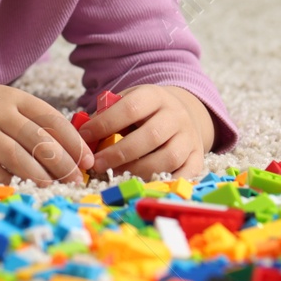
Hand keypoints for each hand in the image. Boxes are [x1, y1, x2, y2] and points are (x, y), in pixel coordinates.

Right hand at [0, 74, 93, 185]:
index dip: (74, 143)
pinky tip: (18, 188)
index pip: (53, 120)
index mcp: (14, 98)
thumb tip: (68, 149)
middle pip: (39, 141)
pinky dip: (6, 180)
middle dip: (63, 165)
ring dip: (39, 176)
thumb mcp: (1, 100)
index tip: (89, 162)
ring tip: (53, 189)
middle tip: (77, 182)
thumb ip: (29, 120)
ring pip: (17, 157)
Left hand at [76, 85, 213, 180]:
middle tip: (97, 164)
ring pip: (167, 158)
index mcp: (155, 96)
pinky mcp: (197, 157)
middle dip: (119, 153)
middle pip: (150, 136)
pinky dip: (164, 183)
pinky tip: (142, 184)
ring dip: (138, 170)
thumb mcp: (126, 102)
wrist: (180, 113)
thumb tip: (82, 134)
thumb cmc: (142, 112)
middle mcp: (176, 116)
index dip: (106, 123)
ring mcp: (190, 138)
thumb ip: (106, 115)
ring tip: (115, 174)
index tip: (85, 136)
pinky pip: (185, 174)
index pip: (131, 108)